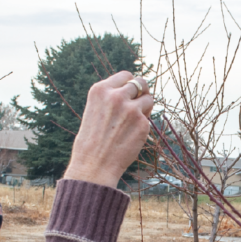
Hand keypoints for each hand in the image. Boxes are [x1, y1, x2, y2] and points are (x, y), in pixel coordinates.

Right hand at [62, 71, 152, 187]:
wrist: (94, 166)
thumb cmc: (91, 142)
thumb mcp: (94, 110)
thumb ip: (110, 99)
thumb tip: (131, 91)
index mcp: (100, 90)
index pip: (125, 76)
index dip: (130, 84)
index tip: (130, 93)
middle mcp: (116, 96)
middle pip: (140, 83)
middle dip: (142, 91)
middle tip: (140, 102)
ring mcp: (131, 109)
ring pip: (149, 99)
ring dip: (145, 107)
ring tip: (134, 121)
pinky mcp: (143, 124)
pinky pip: (148, 119)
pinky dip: (143, 126)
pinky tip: (131, 137)